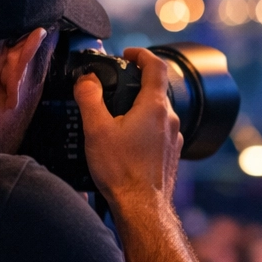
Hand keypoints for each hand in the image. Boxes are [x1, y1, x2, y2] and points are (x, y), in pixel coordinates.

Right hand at [73, 48, 181, 213]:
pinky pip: (158, 132)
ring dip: (138, 108)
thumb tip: (86, 79)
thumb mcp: (97, 129)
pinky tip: (126, 141)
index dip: (141, 54)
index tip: (128, 53)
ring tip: (116, 117)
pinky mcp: (171, 154)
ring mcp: (174, 138)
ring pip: (157, 113)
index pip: (155, 66)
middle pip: (155, 90)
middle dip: (135, 84)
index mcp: (155, 107)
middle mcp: (170, 119)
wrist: (141, 207)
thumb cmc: (121, 171)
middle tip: (114, 87)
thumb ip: (89, 98)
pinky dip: (144, 128)